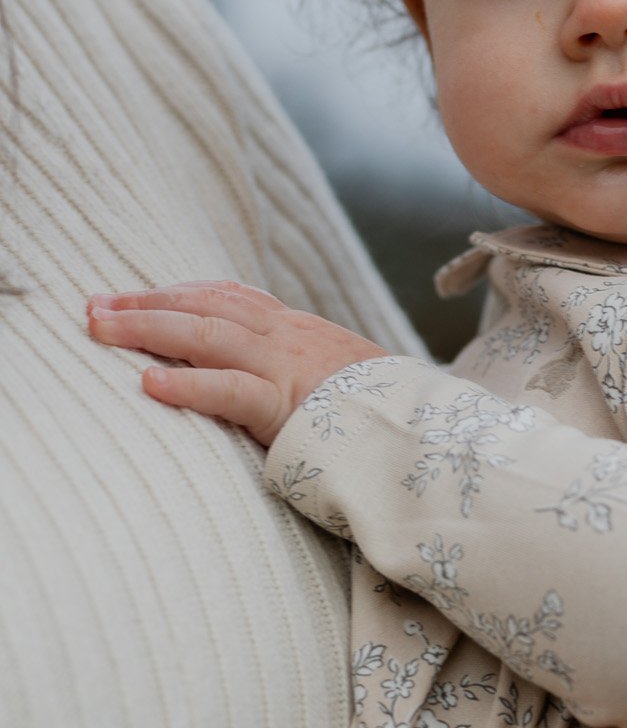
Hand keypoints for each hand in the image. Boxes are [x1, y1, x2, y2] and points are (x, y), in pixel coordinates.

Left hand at [86, 279, 385, 444]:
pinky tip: (148, 382)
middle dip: (145, 303)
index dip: (177, 292)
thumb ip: (299, 373)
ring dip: (148, 327)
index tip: (131, 296)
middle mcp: (290, 337)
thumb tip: (260, 380)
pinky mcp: (290, 406)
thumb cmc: (384, 418)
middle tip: (92, 307)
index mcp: (299, 332)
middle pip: (206, 305)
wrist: (433, 435)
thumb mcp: (340, 381)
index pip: (230, 296)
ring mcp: (289, 367)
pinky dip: (187, 383)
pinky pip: (231, 389)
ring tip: (101, 329)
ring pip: (208, 333)